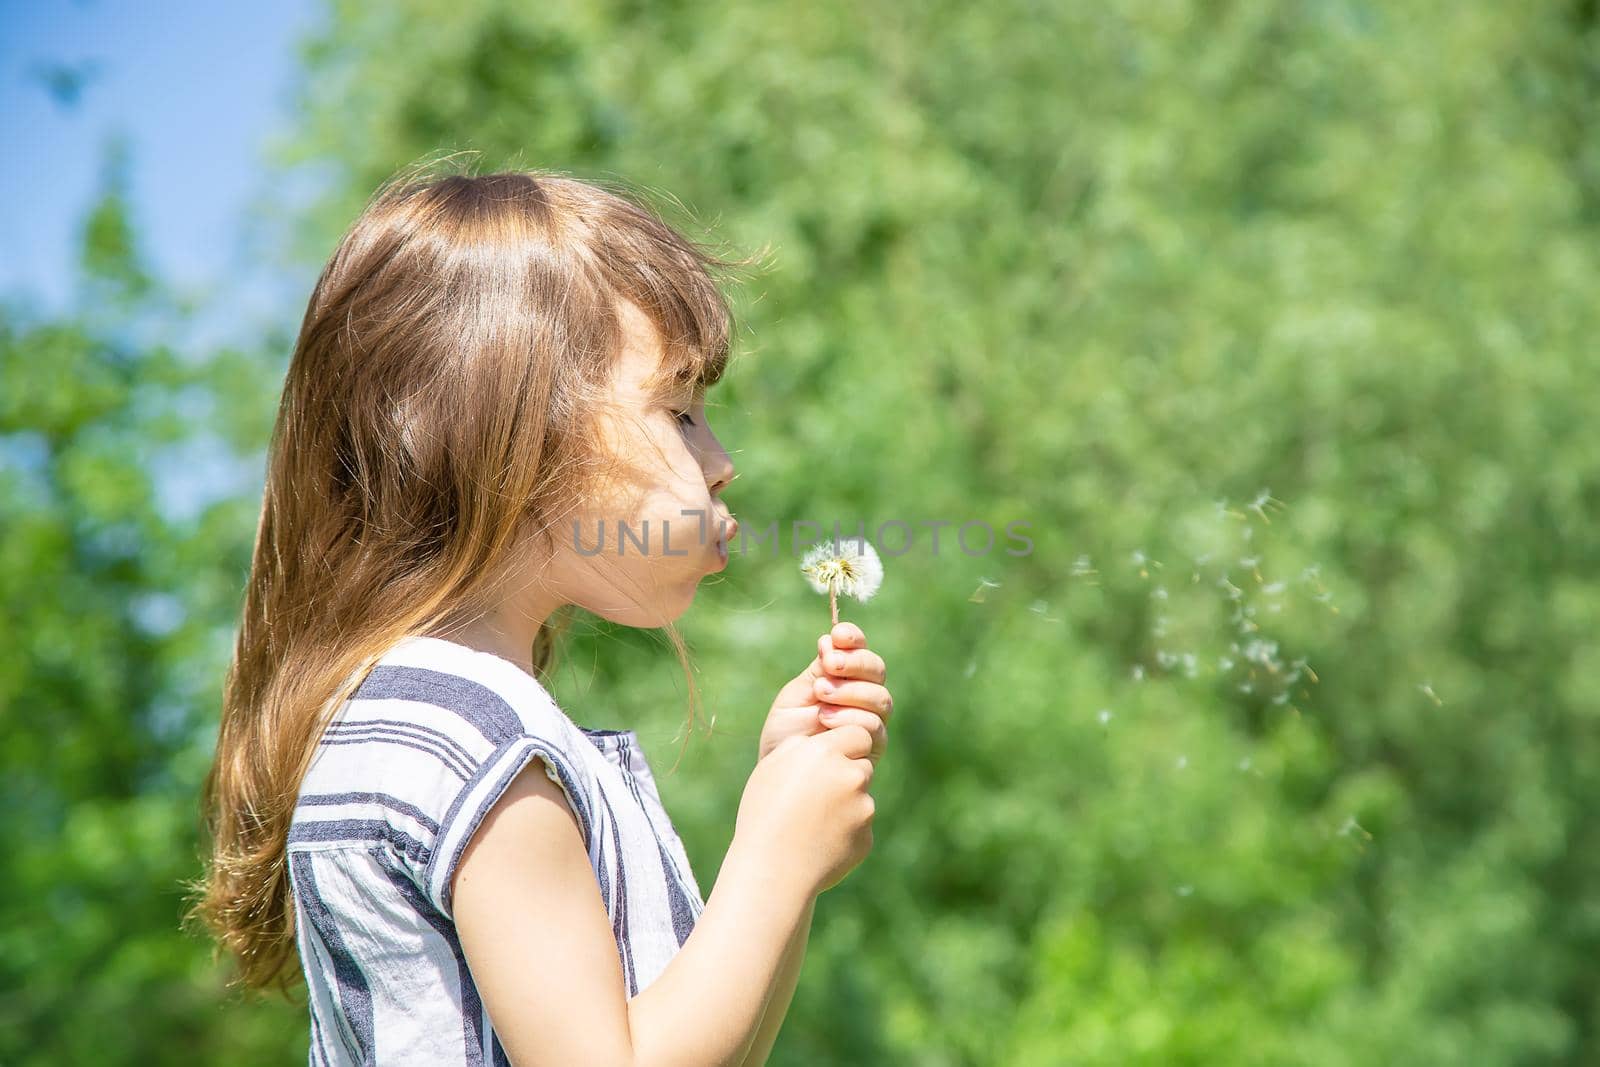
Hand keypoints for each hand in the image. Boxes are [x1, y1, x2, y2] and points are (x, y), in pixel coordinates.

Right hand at [734, 724, 876, 895]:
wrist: (771, 870)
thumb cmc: (764, 813)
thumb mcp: (773, 767)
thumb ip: (804, 746)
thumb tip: (827, 737)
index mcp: (824, 752)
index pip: (857, 734)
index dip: (844, 746)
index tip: (827, 760)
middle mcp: (850, 775)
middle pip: (862, 764)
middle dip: (846, 774)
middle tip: (815, 795)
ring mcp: (863, 807)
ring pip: (861, 796)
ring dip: (845, 803)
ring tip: (810, 822)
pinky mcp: (866, 836)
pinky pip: (859, 825)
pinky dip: (845, 830)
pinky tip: (818, 841)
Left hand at [757, 621, 891, 765]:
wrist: (782, 770)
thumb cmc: (786, 733)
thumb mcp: (797, 695)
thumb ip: (818, 670)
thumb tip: (831, 640)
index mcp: (845, 677)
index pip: (860, 649)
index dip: (853, 638)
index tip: (837, 635)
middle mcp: (864, 696)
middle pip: (877, 669)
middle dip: (854, 663)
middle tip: (829, 665)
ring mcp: (872, 721)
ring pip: (879, 697)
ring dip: (850, 692)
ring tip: (820, 695)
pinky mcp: (872, 747)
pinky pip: (873, 725)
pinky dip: (849, 717)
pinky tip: (825, 719)